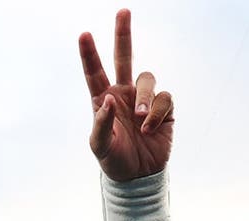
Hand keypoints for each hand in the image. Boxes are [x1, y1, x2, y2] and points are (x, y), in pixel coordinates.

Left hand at [79, 9, 173, 181]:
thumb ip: (101, 124)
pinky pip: (165, 98)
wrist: (137, 177)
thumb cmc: (113, 161)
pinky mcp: (164, 110)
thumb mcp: (100, 147)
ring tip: (141, 120)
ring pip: (148, 79)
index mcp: (103, 100)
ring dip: (145, 98)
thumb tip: (108, 100)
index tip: (84, 34)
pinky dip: (158, 113)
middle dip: (123, 34)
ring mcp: (144, 100)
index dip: (89, 54)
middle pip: (124, 57)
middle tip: (123, 11)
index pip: (94, 73)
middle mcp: (124, 94)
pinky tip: (151, 130)